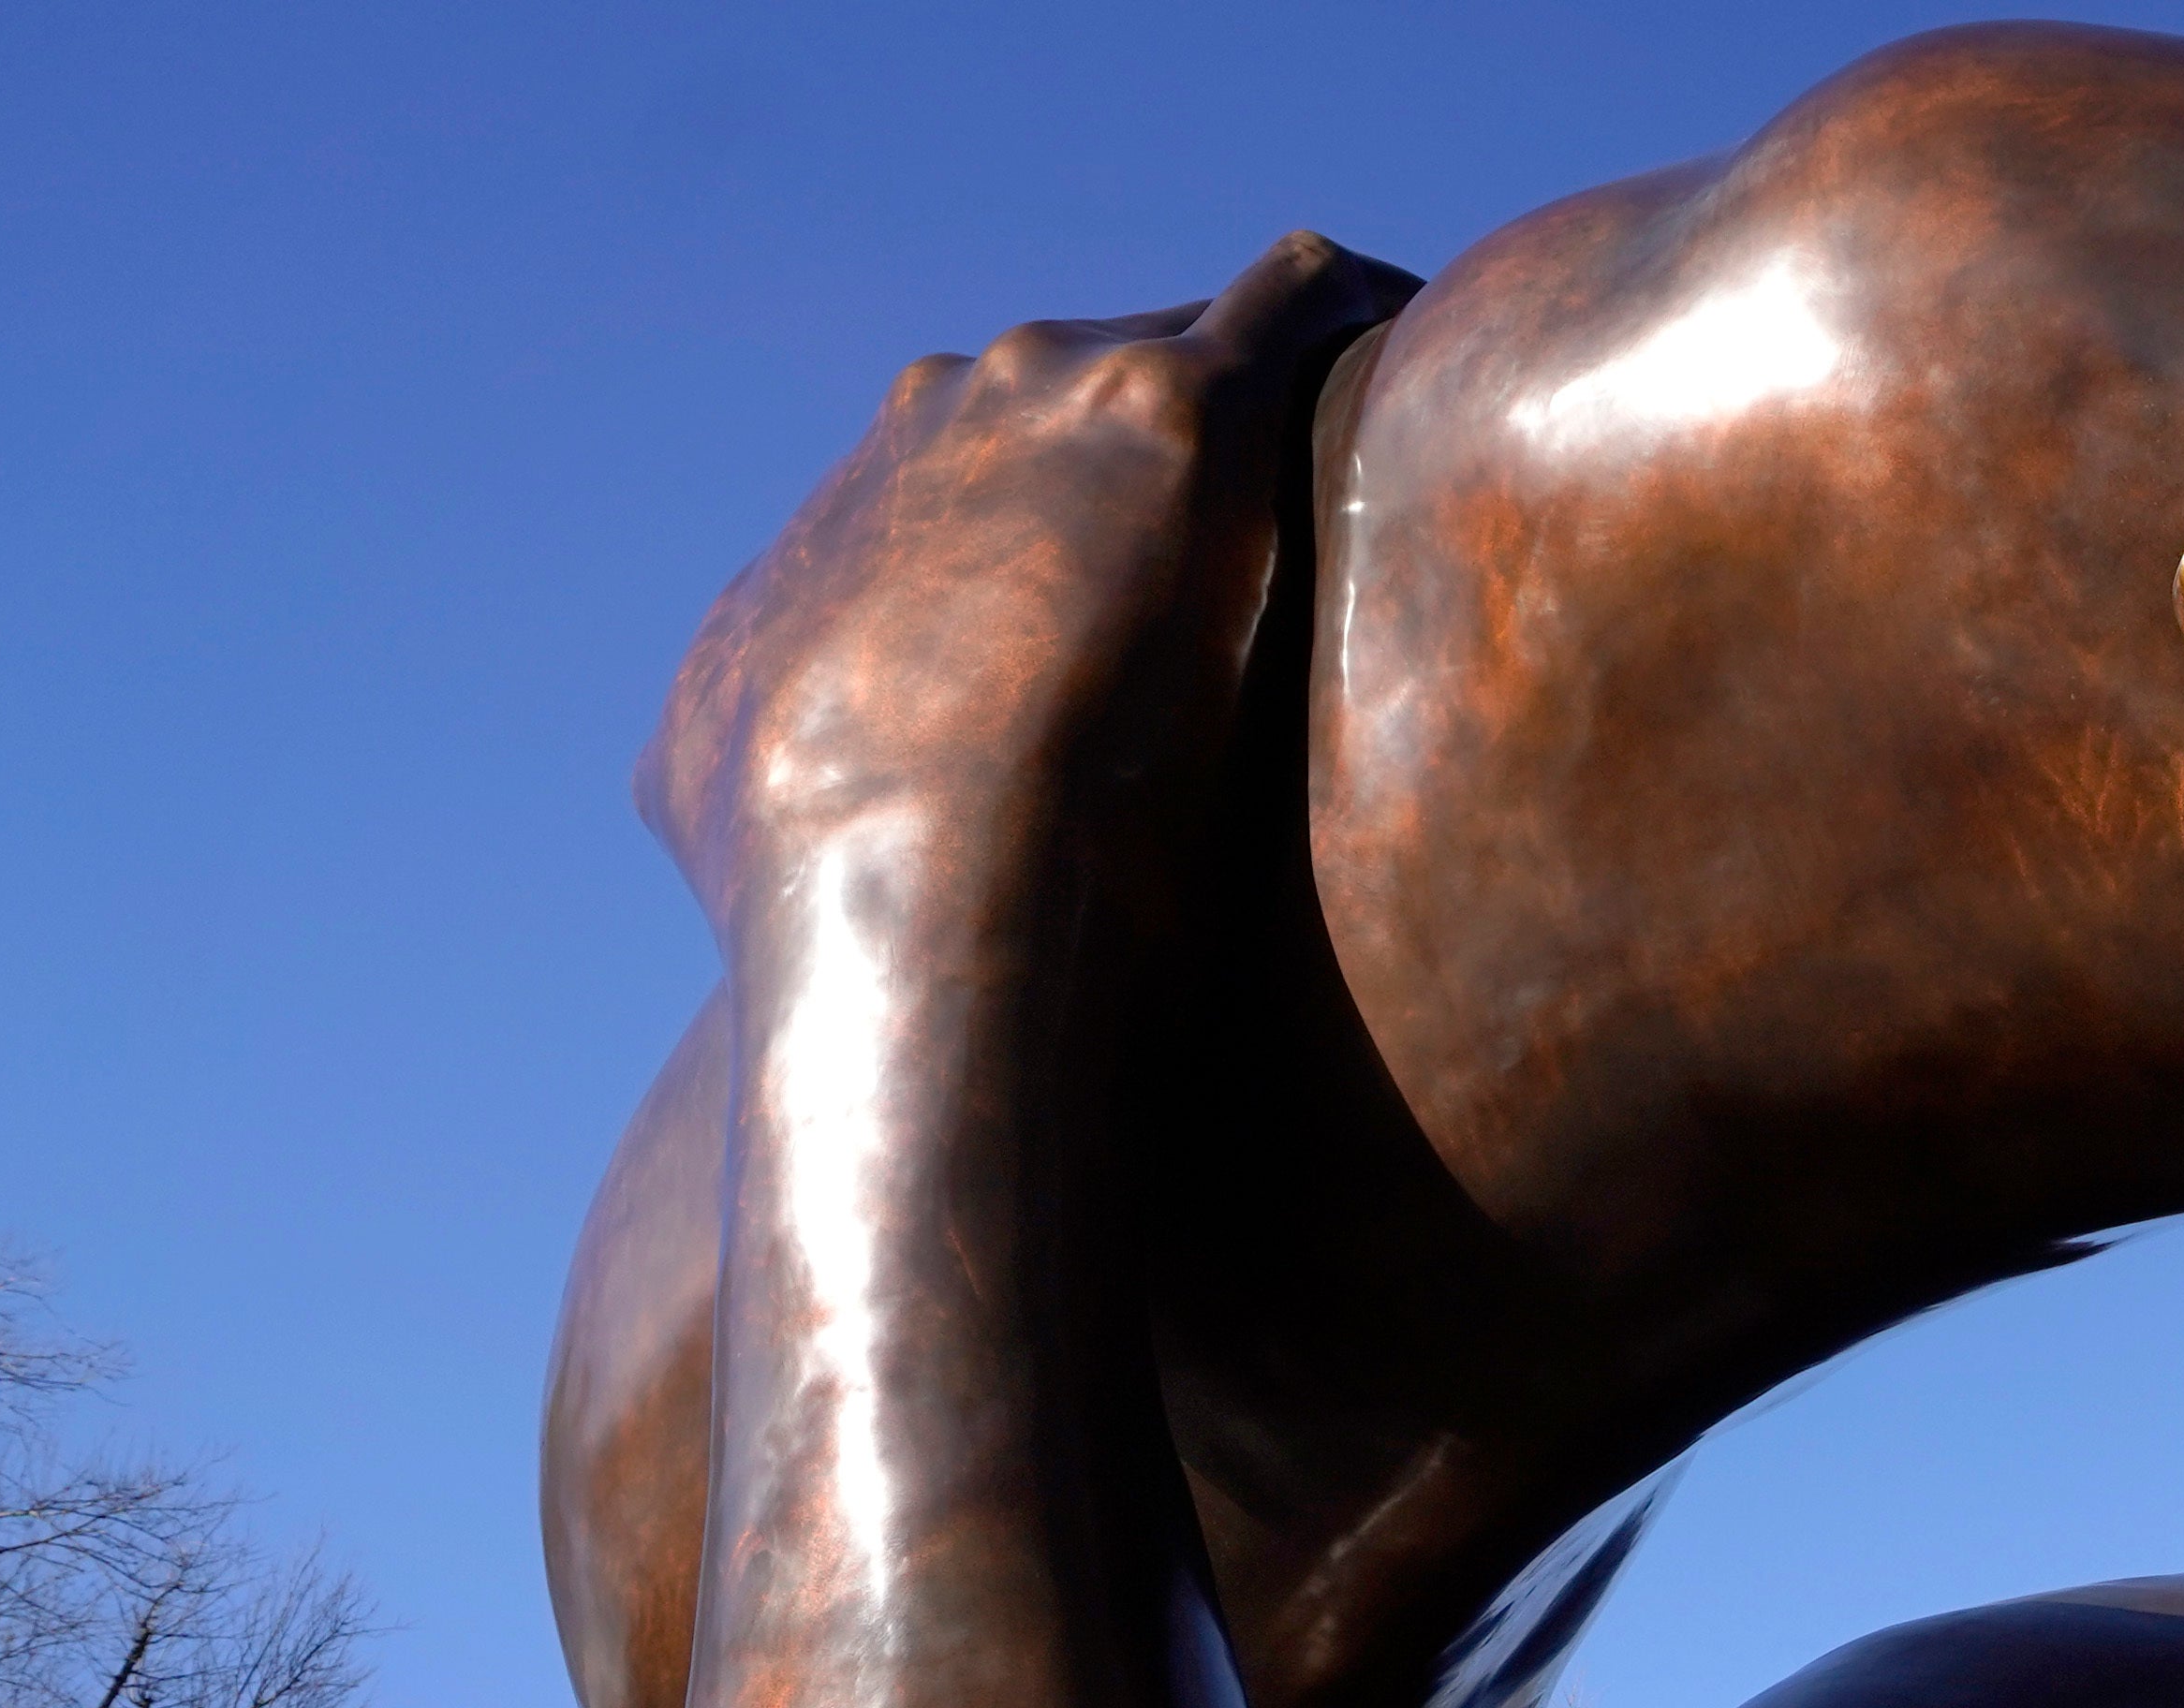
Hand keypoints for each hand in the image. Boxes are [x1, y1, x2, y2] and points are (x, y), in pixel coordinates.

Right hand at [639, 230, 1415, 938]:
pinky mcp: (1173, 404)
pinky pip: (1289, 306)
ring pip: (1177, 340)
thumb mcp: (752, 857)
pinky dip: (1355, 317)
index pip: (944, 509)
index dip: (1048, 555)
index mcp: (823, 551)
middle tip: (1271, 536)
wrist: (899, 879)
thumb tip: (792, 868)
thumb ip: (782, 817)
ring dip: (1268, 385)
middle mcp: (917, 438)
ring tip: (1377, 434)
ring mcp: (1040, 401)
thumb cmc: (858, 926)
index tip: (1136, 616)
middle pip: (1054, 402)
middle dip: (1148, 460)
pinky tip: (1431, 344)